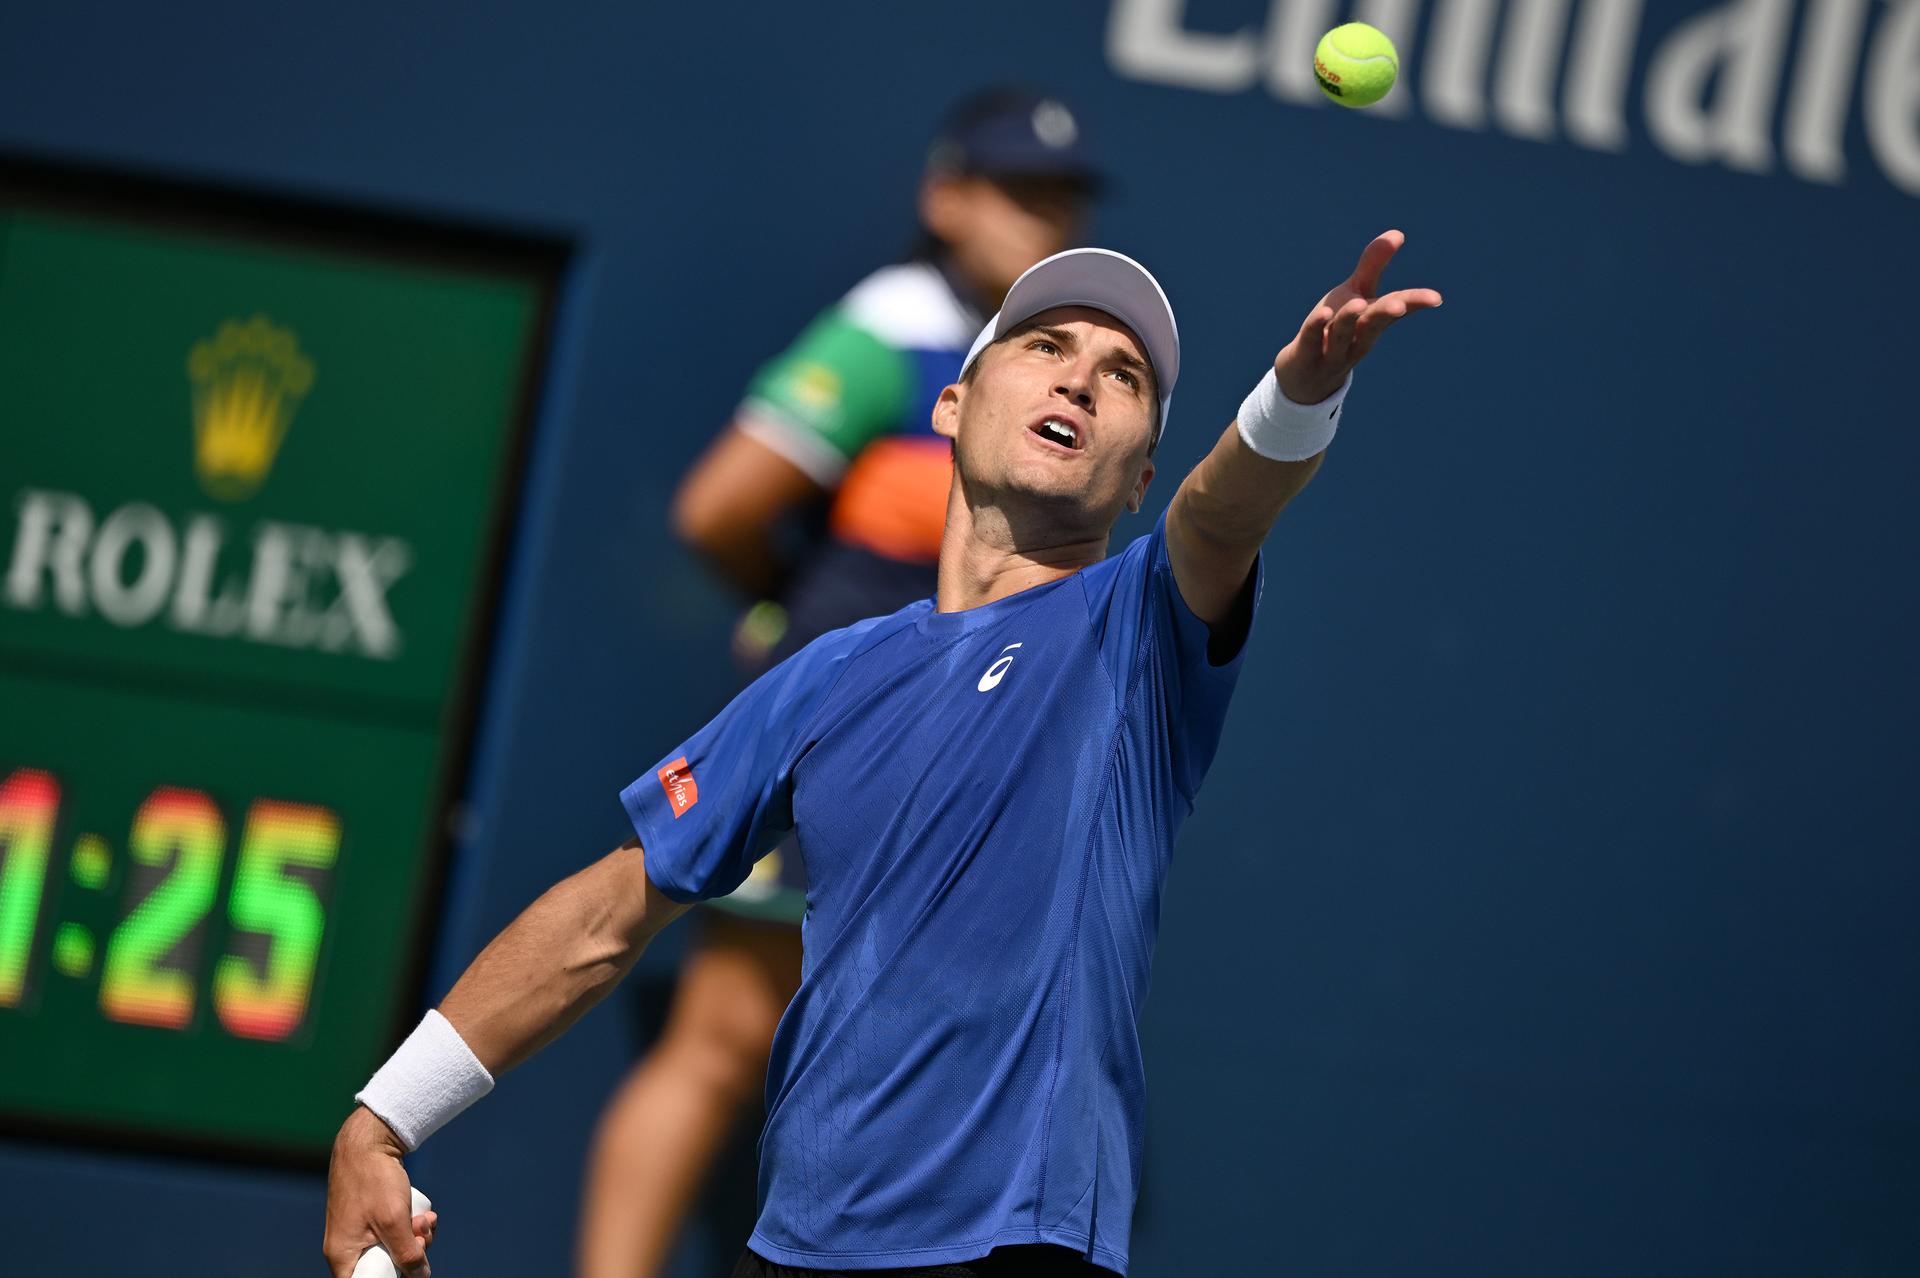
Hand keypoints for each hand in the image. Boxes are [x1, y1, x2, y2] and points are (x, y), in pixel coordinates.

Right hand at [323, 1106, 438, 1276]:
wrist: (369, 1140)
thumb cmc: (373, 1179)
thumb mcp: (393, 1220)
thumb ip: (406, 1253)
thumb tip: (420, 1276)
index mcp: (342, 1255)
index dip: (392, 1277)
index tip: (409, 1263)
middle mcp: (348, 1247)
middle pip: (385, 1267)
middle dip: (411, 1253)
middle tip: (423, 1234)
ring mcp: (359, 1232)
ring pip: (394, 1248)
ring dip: (416, 1237)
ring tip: (425, 1218)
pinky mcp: (371, 1218)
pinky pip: (394, 1232)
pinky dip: (411, 1225)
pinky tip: (423, 1214)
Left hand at [1274, 229, 1442, 404]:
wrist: (1303, 376)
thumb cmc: (1335, 328)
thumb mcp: (1354, 293)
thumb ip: (1373, 265)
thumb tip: (1398, 233)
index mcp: (1372, 322)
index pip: (1396, 310)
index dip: (1414, 303)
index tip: (1436, 298)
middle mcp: (1356, 339)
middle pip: (1373, 325)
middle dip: (1386, 314)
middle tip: (1399, 306)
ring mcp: (1331, 351)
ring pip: (1342, 334)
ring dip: (1350, 319)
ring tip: (1359, 303)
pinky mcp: (1304, 355)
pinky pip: (1311, 339)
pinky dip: (1316, 327)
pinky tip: (1322, 313)